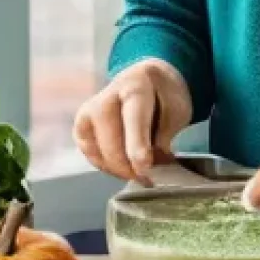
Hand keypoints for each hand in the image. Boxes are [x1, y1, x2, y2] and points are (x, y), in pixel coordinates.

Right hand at [72, 59, 192, 183]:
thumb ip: (165, 137)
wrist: (145, 81)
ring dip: (119, 169)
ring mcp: (88, 112)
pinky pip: (92, 156)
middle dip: (129, 166)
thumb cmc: (163, 97)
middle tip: (148, 178)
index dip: (137, 146)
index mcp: (135, 87)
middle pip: (111, 142)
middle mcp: (106, 97)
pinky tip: (124, 164)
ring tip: (139, 169)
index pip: (134, 120)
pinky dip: (108, 167)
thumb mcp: (178, 111)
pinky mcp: (81, 127)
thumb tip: (151, 168)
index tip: (144, 167)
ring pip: (99, 153)